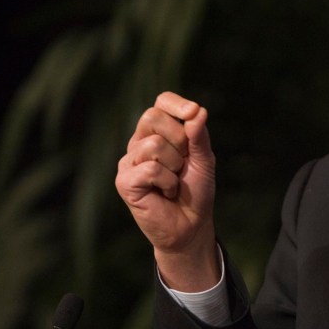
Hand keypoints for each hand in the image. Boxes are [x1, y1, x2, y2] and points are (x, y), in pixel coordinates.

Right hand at [115, 92, 217, 289]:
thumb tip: (198, 111)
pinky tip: (166, 193)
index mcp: (157, 133)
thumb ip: (199, 136)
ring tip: (174, 181)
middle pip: (152, 117)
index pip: (160, 103)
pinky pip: (150, 169)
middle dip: (179, 138)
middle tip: (184, 162)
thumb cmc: (195, 191)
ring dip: (175, 165)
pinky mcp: (124, 182)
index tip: (195, 112)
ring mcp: (128, 162)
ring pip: (154, 144)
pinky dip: (167, 182)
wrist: (191, 225)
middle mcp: (138, 144)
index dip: (177, 104)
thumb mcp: (203, 159)